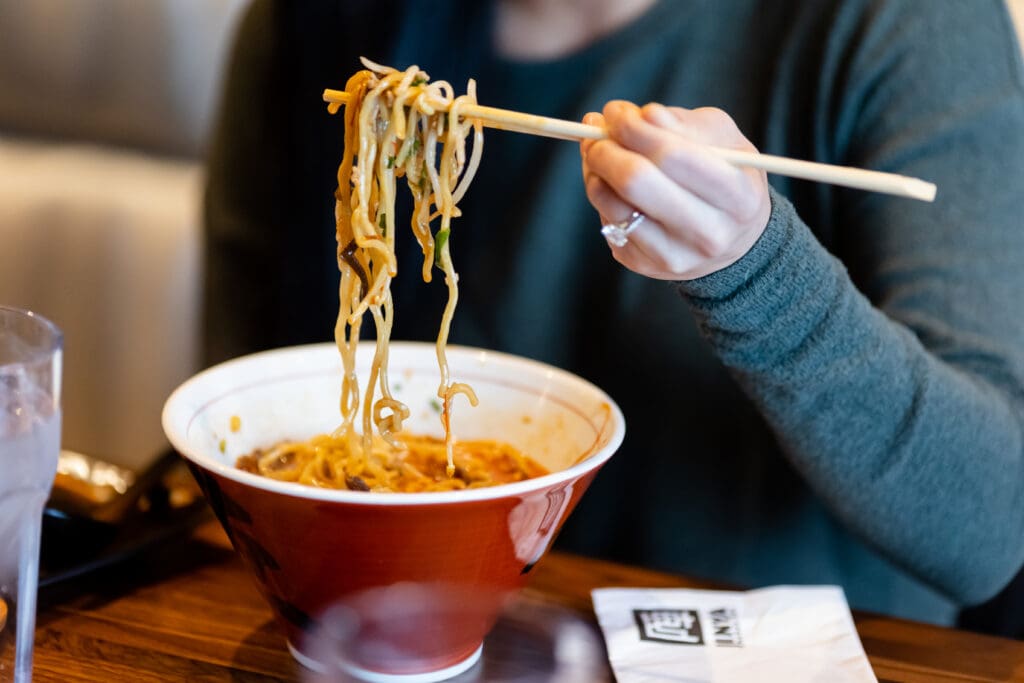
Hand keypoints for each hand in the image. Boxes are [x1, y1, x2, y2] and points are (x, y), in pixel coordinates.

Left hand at [580, 101, 770, 279]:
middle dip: (605, 147)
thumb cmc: (729, 177)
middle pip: (636, 182)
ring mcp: (674, 256)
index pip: (672, 156)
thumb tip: (632, 115)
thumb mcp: (724, 140)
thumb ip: (681, 123)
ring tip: (597, 148)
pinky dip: (600, 192)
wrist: (735, 243)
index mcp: (738, 198)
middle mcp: (708, 234)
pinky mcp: (645, 266)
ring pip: (612, 203)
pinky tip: (608, 178)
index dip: (634, 128)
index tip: (615, 111)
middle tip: (594, 129)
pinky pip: (606, 221)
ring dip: (594, 168)